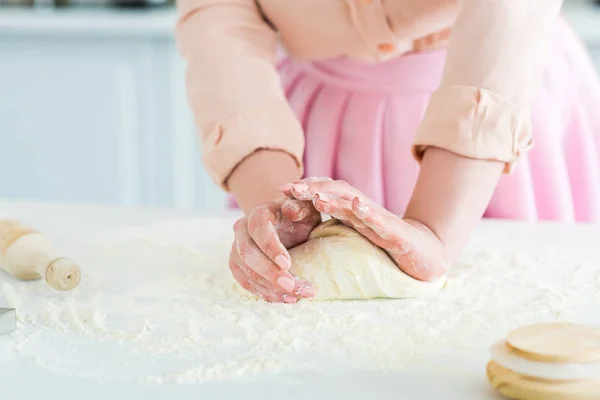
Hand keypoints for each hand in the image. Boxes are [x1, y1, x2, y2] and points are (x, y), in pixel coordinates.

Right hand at [229, 197, 319, 302]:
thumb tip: (290, 211)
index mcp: (259, 213)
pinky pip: (245, 282)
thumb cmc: (299, 217)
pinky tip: (284, 298)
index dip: (270, 247)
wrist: (288, 226)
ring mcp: (237, 248)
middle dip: (269, 272)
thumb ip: (299, 207)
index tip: (287, 264)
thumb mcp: (305, 209)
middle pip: (247, 253)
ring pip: (245, 271)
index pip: (259, 228)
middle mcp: (242, 229)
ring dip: (269, 287)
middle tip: (291, 286)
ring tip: (294, 296)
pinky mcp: (238, 265)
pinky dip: (264, 293)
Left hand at [281, 178, 447, 280]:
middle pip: (336, 192)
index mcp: (352, 211)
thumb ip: (334, 224)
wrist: (425, 255)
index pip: (326, 194)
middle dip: (313, 188)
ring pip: (355, 204)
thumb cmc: (387, 244)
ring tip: (316, 196)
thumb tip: (301, 226)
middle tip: (290, 189)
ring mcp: (380, 219)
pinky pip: (380, 220)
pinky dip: (368, 212)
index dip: (305, 190)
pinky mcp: (396, 233)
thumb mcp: (355, 233)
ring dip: (335, 198)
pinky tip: (357, 205)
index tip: (282, 190)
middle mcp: (364, 210)